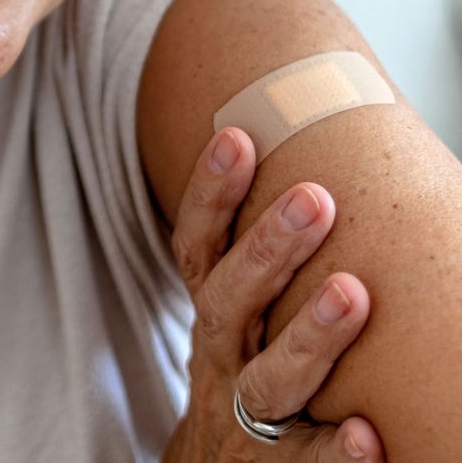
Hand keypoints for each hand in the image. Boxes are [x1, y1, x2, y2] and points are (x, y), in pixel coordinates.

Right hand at [162, 127, 384, 461]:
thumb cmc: (245, 360)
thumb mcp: (236, 306)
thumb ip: (262, 254)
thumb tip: (324, 167)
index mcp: (210, 305)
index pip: (196, 242)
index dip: (210, 192)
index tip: (237, 137)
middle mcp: (218, 351)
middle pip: (228, 298)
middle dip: (266, 245)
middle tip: (315, 198)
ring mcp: (244, 412)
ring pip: (267, 378)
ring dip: (307, 337)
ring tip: (353, 293)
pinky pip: (304, 460)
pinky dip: (334, 452)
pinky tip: (369, 434)